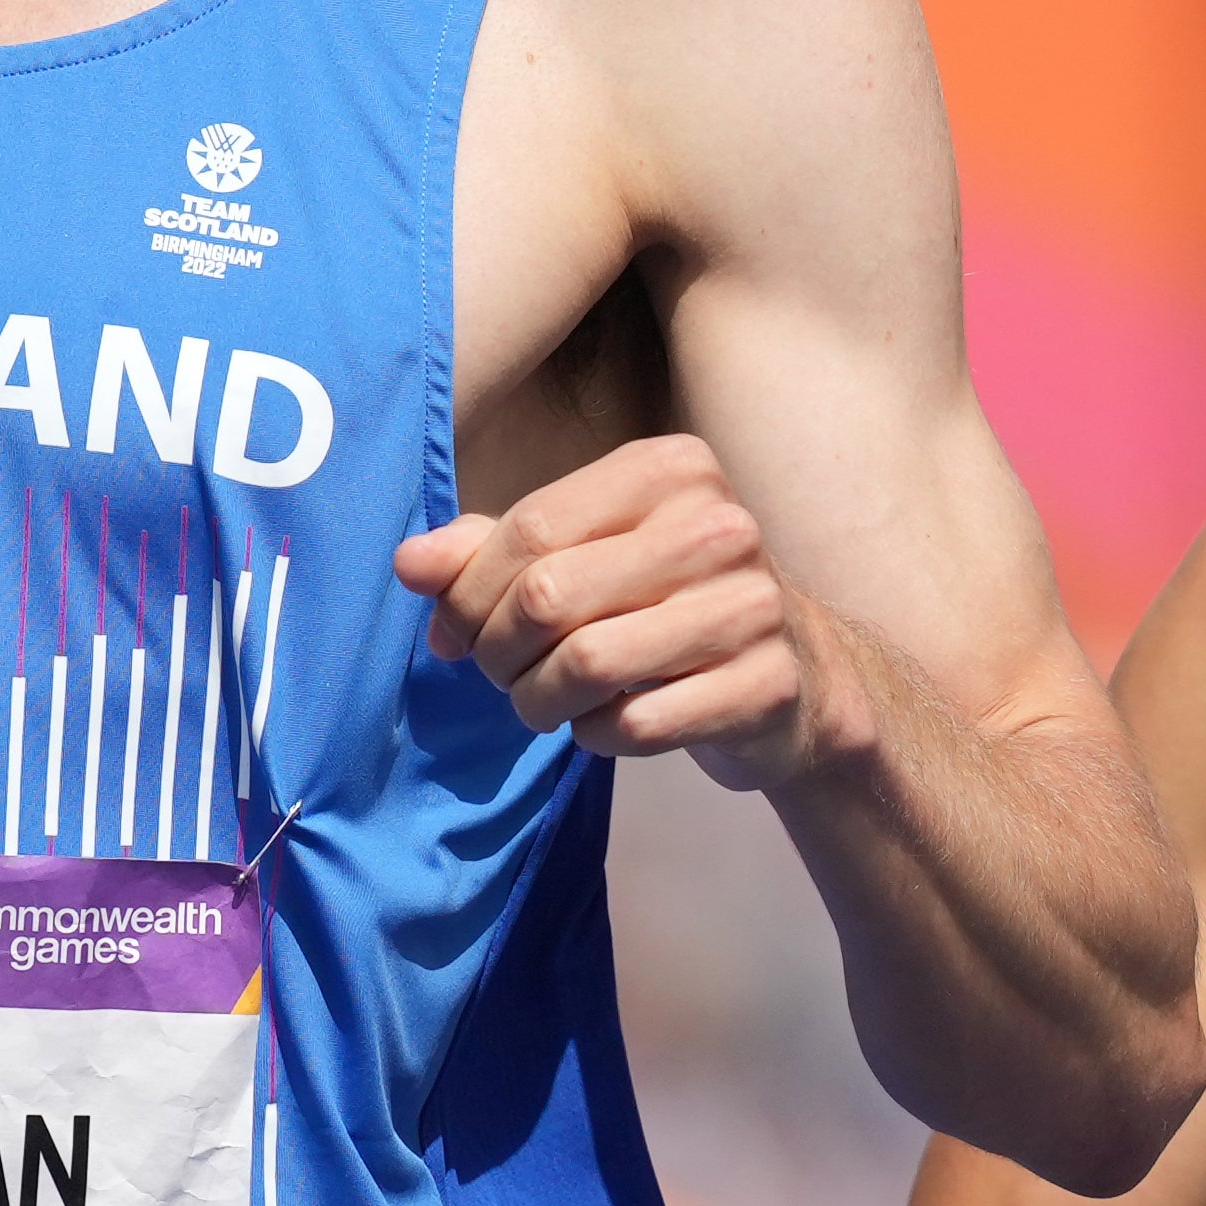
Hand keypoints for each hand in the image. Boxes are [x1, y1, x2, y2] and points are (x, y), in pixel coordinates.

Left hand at [400, 434, 856, 791]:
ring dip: (539, 701)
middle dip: (498, 652)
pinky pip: (636, 725)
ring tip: (544, 703)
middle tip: (500, 675)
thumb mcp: (586, 557)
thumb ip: (492, 550)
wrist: (794, 677)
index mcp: (670, 470)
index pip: (529, 527)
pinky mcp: (766, 685)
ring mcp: (751, 606)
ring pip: (587, 664)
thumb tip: (410, 564)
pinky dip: (596, 735)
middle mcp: (719, 526)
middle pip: (548, 596)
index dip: (468, 593)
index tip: (454, 632)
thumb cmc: (665, 606)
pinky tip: (604, 723)